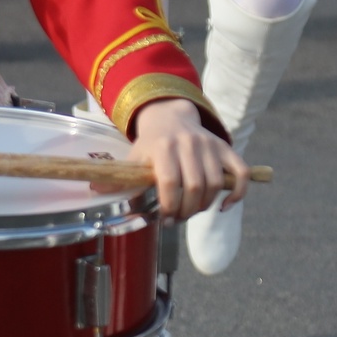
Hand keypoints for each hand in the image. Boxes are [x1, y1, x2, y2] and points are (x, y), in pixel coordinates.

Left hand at [125, 96, 247, 219]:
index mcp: (164, 147)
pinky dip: (237, 193)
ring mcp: (210, 145)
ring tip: (191, 211)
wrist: (170, 117)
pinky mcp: (225, 148)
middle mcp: (189, 144)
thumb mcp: (134, 157)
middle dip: (186, 211)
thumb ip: (120, 177)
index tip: (164, 219)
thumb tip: (96, 189)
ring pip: (215, 184)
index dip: (168, 206)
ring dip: (205, 206)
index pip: (170, 183)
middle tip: (177, 218)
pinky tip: (223, 206)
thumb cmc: (150, 144)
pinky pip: (240, 172)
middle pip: (194, 188)